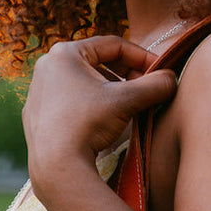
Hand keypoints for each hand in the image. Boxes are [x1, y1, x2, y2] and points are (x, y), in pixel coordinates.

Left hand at [22, 36, 176, 189]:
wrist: (56, 165)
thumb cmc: (88, 124)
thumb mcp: (127, 100)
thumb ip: (155, 85)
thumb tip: (172, 78)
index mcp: (65, 53)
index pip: (114, 45)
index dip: (142, 57)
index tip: (160, 71)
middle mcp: (48, 65)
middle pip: (99, 62)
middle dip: (127, 75)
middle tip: (147, 89)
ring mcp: (41, 90)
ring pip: (87, 81)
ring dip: (112, 90)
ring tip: (130, 105)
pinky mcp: (38, 113)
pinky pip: (73, 99)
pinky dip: (93, 104)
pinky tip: (106, 120)